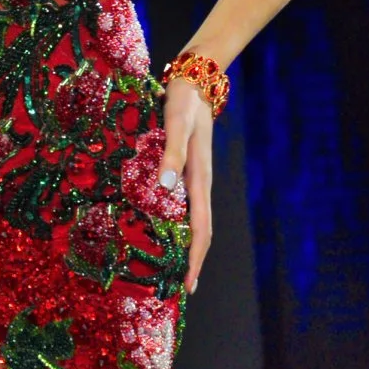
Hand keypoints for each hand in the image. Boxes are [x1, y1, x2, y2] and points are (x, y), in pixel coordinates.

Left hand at [157, 79, 214, 297]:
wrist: (195, 81)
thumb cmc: (184, 102)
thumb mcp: (175, 125)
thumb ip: (171, 155)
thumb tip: (167, 187)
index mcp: (199, 179)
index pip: (201, 229)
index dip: (195, 258)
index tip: (188, 285)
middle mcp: (200, 184)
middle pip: (202, 231)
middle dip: (194, 261)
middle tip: (183, 288)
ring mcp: (196, 178)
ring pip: (196, 221)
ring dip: (189, 247)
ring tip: (177, 270)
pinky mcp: (189, 170)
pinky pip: (188, 207)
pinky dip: (181, 226)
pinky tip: (169, 231)